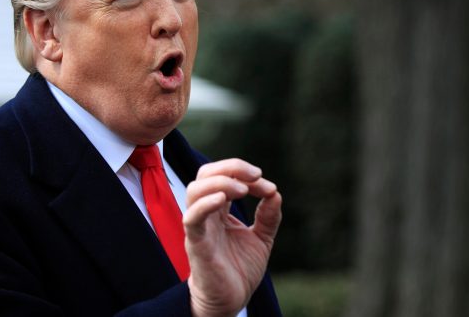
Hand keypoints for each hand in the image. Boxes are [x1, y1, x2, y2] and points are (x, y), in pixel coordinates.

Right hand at [183, 159, 281, 316]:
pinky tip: (222, 200)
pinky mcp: (196, 243)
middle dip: (231, 167)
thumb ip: (268, 217)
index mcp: (220, 209)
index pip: (226, 177)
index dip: (247, 175)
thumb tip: (275, 193)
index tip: (269, 188)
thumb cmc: (240, 269)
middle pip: (206, 174)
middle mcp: (207, 213)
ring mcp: (199, 227)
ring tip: (243, 190)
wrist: (230, 301)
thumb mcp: (261, 239)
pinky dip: (205, 204)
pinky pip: (192, 218)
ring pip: (196, 190)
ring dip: (220, 182)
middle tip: (256, 175)